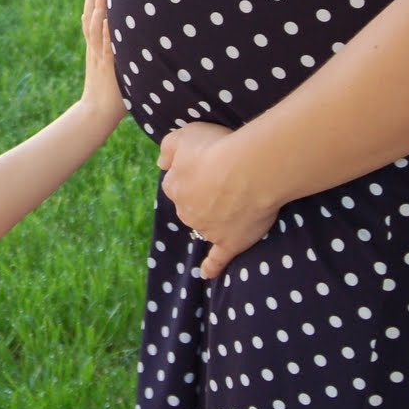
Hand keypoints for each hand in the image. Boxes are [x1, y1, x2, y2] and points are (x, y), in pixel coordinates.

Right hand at [80, 0, 125, 128]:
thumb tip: (134, 48)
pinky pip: (107, 45)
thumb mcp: (112, 71)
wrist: (97, 113)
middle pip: (91, 19)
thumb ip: (117, 58)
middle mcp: (95, 50)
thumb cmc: (109, 96)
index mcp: (95, 50)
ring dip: (99, 8)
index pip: (90, 22)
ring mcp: (100, 57)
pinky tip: (111, 18)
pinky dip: (108, 31)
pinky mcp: (108, 66)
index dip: (91, 3)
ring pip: (96, 28)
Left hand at [158, 122, 279, 280]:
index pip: (175, 182)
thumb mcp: (184, 134)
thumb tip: (160, 163)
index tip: (208, 165)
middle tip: (227, 180)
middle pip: (190, 205)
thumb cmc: (217, 148)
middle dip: (203, 196)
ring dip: (214, 219)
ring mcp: (207, 229)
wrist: (248, 171)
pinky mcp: (229, 243)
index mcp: (175, 186)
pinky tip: (207, 273)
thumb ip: (168, 147)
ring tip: (235, 205)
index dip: (192, 173)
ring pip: (205, 226)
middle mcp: (186, 211)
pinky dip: (211, 267)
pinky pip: (217, 259)